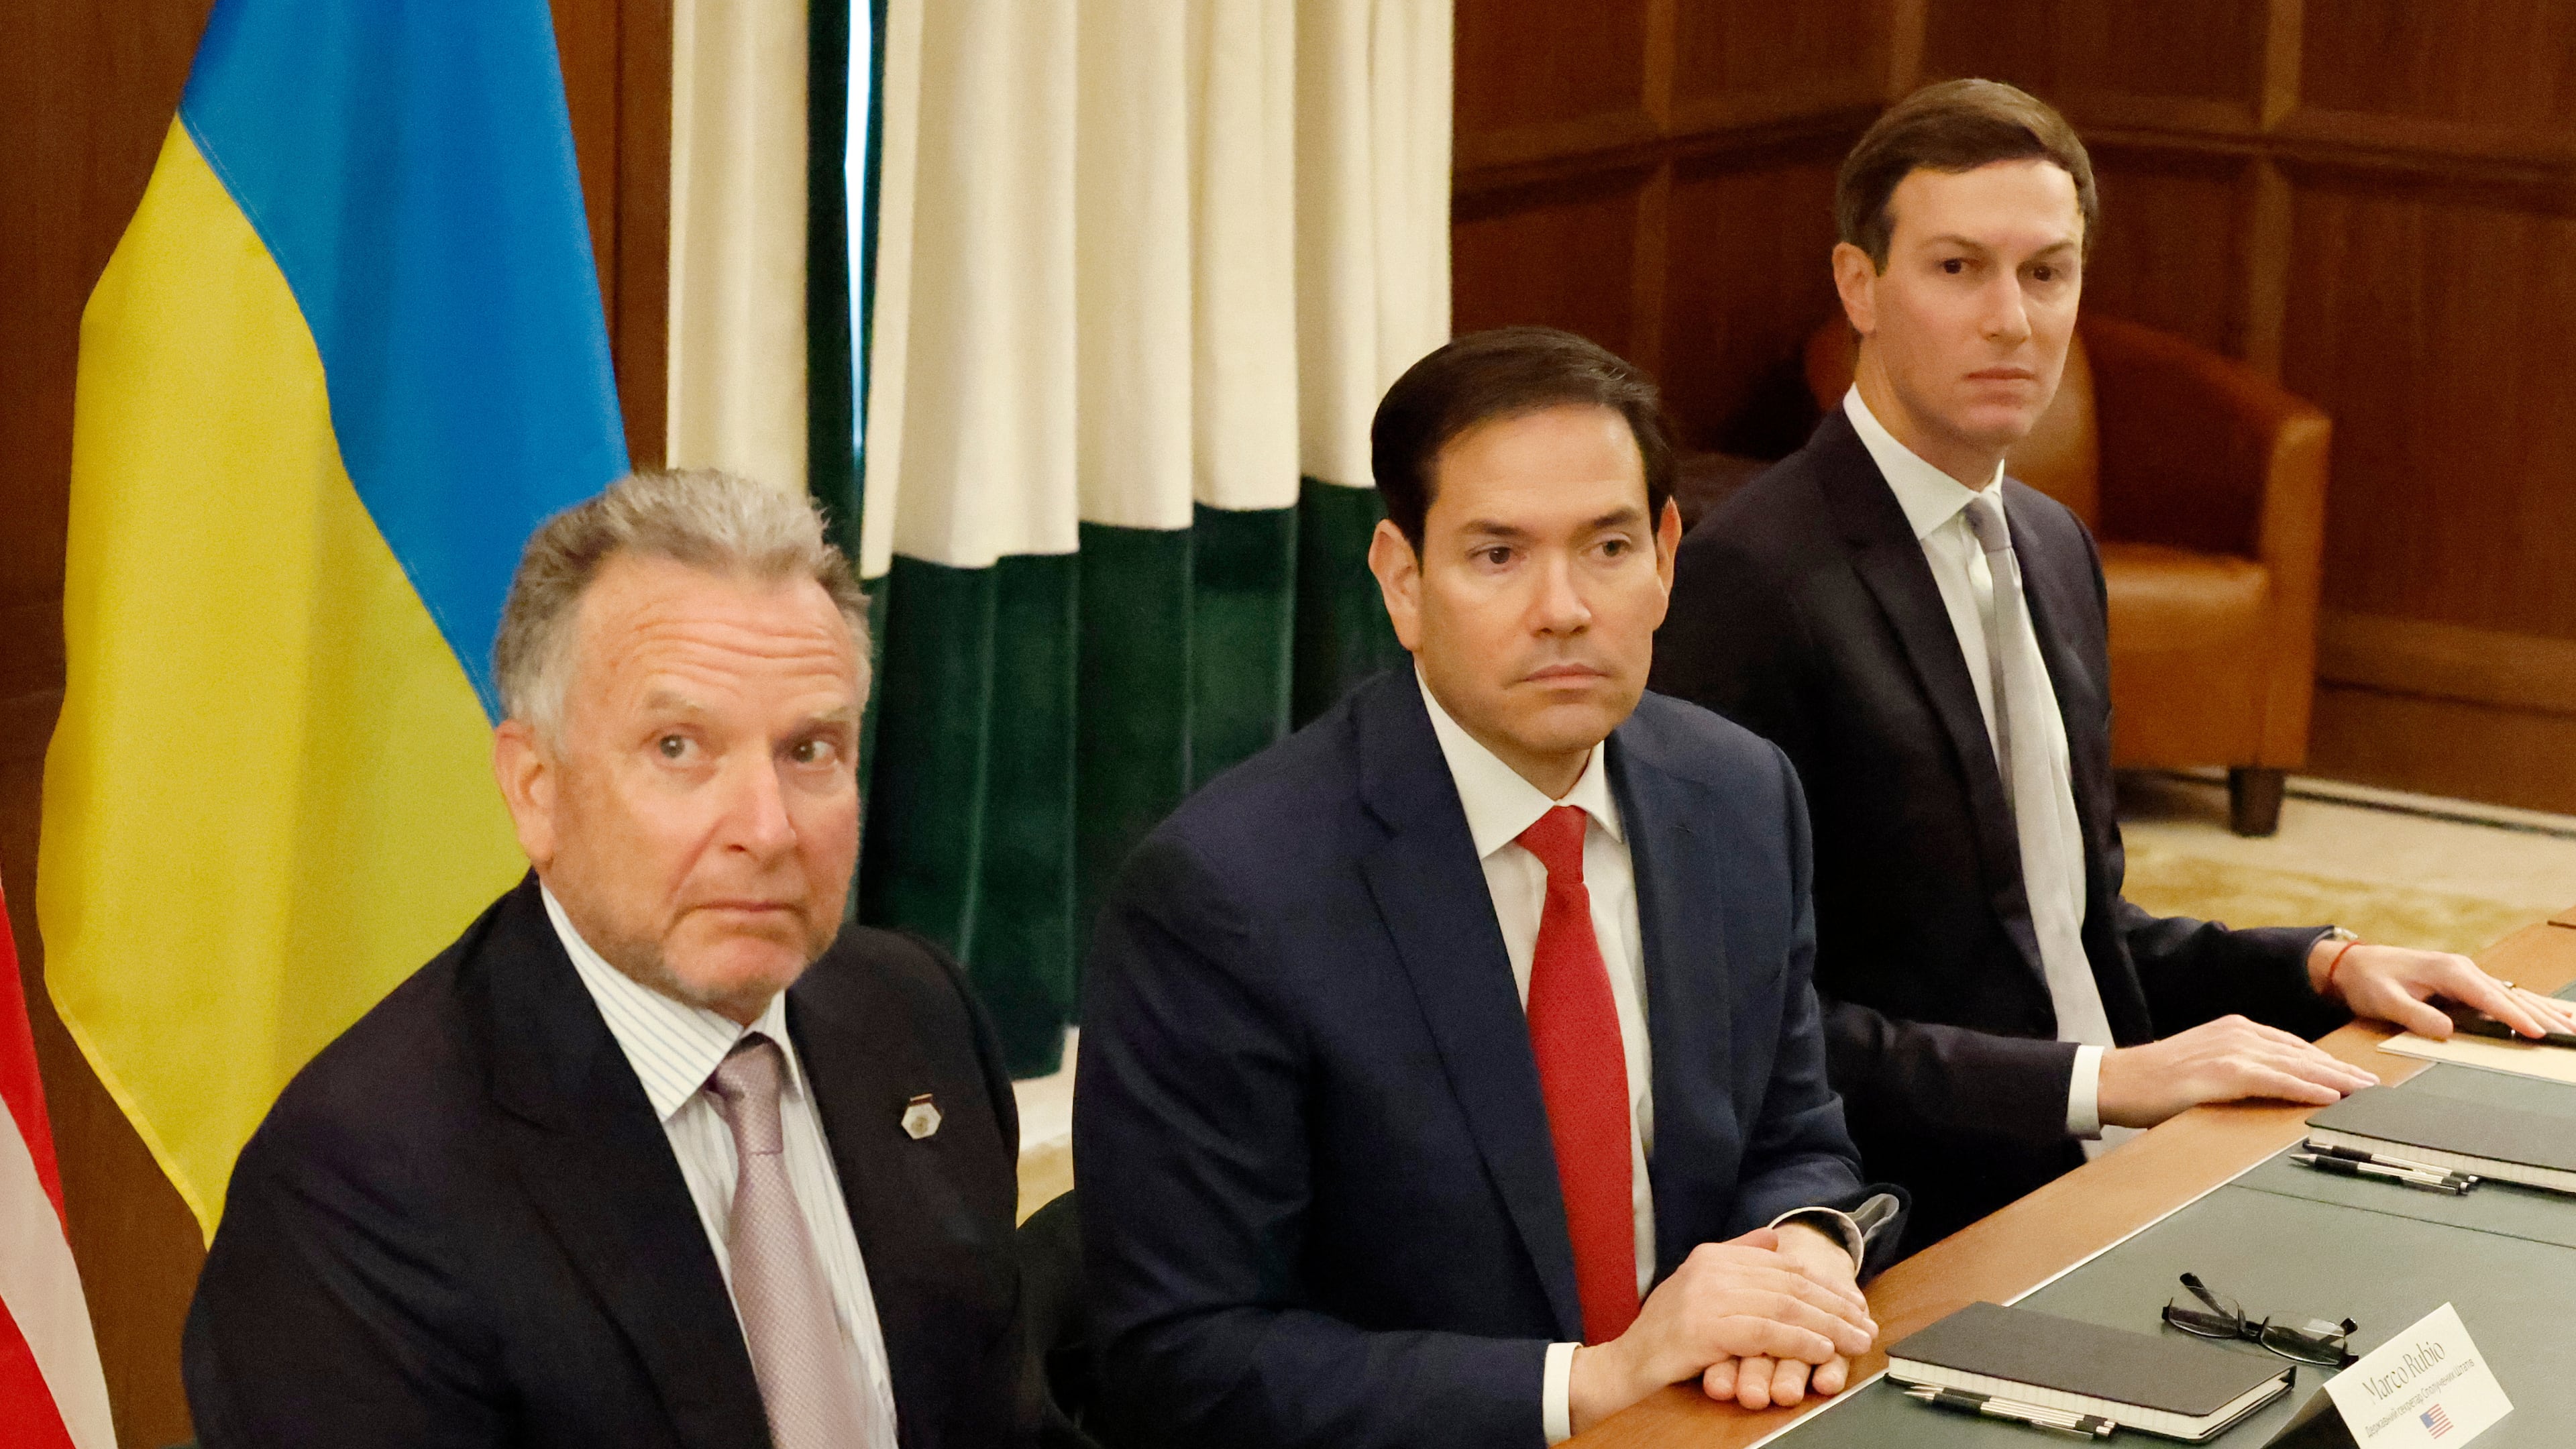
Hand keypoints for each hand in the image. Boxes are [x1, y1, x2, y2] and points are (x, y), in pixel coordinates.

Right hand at [1567, 1227, 1875, 1431]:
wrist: (1624, 1367)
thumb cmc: (1665, 1335)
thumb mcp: (1698, 1287)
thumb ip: (1736, 1260)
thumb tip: (1776, 1237)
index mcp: (1713, 1256)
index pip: (1784, 1266)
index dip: (1825, 1285)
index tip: (1855, 1304)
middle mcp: (1710, 1269)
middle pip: (1789, 1285)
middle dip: (1834, 1307)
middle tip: (1866, 1326)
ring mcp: (1705, 1296)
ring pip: (1783, 1307)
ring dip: (1827, 1326)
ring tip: (1855, 1341)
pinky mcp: (1704, 1328)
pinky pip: (1764, 1332)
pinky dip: (1798, 1341)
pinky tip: (1821, 1351)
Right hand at [2098, 1014, 2377, 1128]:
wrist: (2115, 1079)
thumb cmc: (2154, 1081)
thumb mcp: (2201, 1066)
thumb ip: (2235, 1069)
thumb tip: (2265, 1087)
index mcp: (2233, 1029)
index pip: (2293, 1046)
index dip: (2326, 1062)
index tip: (2353, 1075)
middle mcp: (2238, 1033)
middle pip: (2303, 1053)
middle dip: (2341, 1070)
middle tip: (2374, 1085)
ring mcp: (2232, 1050)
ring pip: (2297, 1065)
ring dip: (2336, 1080)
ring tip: (2364, 1092)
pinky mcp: (2225, 1072)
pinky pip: (2277, 1081)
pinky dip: (2307, 1088)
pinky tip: (2331, 1096)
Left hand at [2312, 941, 2575, 1039]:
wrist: (2353, 964)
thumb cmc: (2369, 981)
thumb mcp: (2385, 1000)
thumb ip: (2416, 1015)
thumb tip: (2448, 1031)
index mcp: (2449, 972)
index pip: (2489, 998)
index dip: (2514, 1017)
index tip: (2536, 1034)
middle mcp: (2463, 969)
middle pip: (2509, 995)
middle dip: (2540, 1016)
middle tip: (2567, 1036)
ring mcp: (2466, 974)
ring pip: (2511, 994)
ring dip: (2540, 1010)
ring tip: (2569, 1027)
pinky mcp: (2463, 981)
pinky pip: (2501, 994)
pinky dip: (2526, 1004)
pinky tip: (2546, 1014)